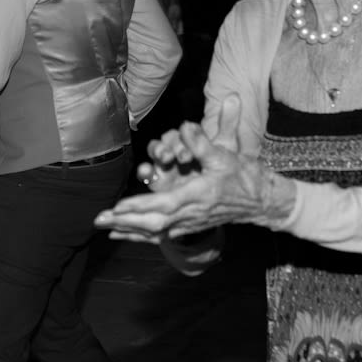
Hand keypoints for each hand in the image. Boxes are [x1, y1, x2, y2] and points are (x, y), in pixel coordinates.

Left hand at [96, 95, 274, 238]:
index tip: (120, 206)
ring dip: (128, 229)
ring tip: (103, 227)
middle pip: (153, 222)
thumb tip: (185, 126)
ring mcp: (190, 223)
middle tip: (99, 219)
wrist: (262, 201)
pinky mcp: (189, 226)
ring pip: (154, 231)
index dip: (141, 206)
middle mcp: (192, 213)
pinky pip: (160, 235)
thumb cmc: (244, 175)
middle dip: (125, 221)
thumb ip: (204, 142)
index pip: (165, 204)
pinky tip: (120, 234)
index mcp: (199, 195)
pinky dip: (139, 235)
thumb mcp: (227, 154)